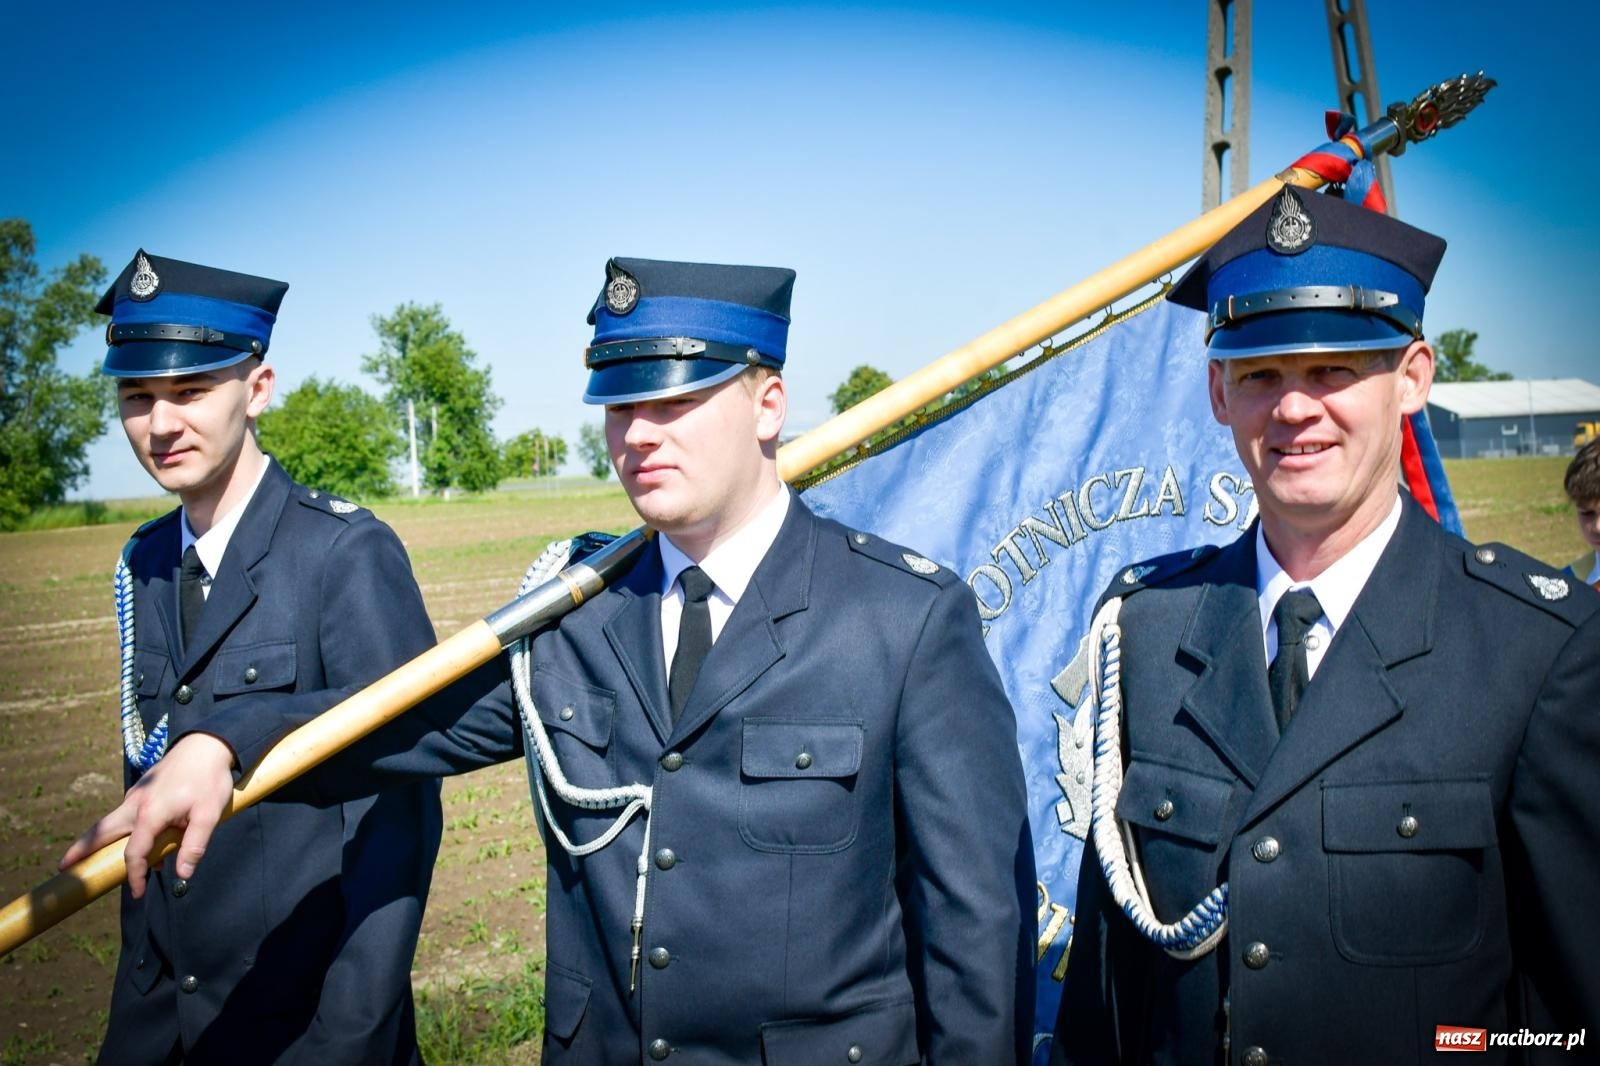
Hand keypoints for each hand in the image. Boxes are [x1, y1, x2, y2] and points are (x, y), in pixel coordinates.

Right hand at [60, 734, 236, 897]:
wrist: (207, 742)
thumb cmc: (209, 779)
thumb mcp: (209, 815)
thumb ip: (194, 845)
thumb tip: (183, 875)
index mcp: (150, 813)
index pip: (134, 852)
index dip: (135, 876)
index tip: (138, 893)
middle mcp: (135, 804)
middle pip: (102, 831)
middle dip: (82, 850)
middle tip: (63, 868)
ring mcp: (136, 795)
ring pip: (111, 822)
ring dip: (100, 841)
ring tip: (87, 859)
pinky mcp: (142, 790)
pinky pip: (125, 815)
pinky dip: (121, 831)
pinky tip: (139, 842)